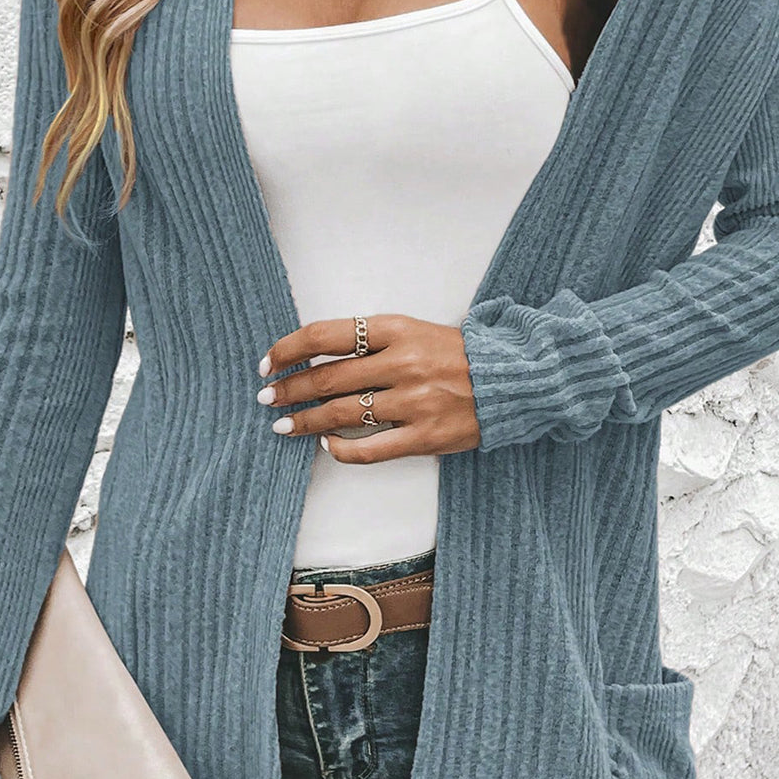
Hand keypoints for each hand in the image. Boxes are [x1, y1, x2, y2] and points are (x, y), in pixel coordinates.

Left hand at [257, 313, 480, 461]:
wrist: (511, 379)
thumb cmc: (455, 354)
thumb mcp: (412, 331)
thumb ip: (369, 340)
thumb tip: (314, 356)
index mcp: (396, 329)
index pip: (325, 335)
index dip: (288, 349)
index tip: (269, 362)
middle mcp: (402, 363)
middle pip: (327, 378)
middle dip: (289, 389)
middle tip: (267, 398)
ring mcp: (414, 401)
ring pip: (342, 413)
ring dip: (305, 421)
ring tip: (283, 425)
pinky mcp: (425, 436)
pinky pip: (370, 448)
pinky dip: (342, 449)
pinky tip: (327, 446)